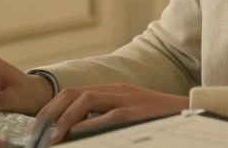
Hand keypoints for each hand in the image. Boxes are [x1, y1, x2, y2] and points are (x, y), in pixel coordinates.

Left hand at [36, 83, 189, 143]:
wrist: (188, 110)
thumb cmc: (158, 117)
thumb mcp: (129, 112)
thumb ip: (106, 116)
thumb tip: (77, 132)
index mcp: (112, 90)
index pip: (73, 92)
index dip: (52, 108)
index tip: (39, 126)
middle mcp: (115, 90)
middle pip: (73, 93)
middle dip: (51, 111)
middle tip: (39, 132)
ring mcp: (125, 99)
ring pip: (85, 99)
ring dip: (65, 118)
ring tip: (54, 136)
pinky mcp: (135, 112)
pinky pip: (107, 116)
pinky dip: (88, 124)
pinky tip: (76, 135)